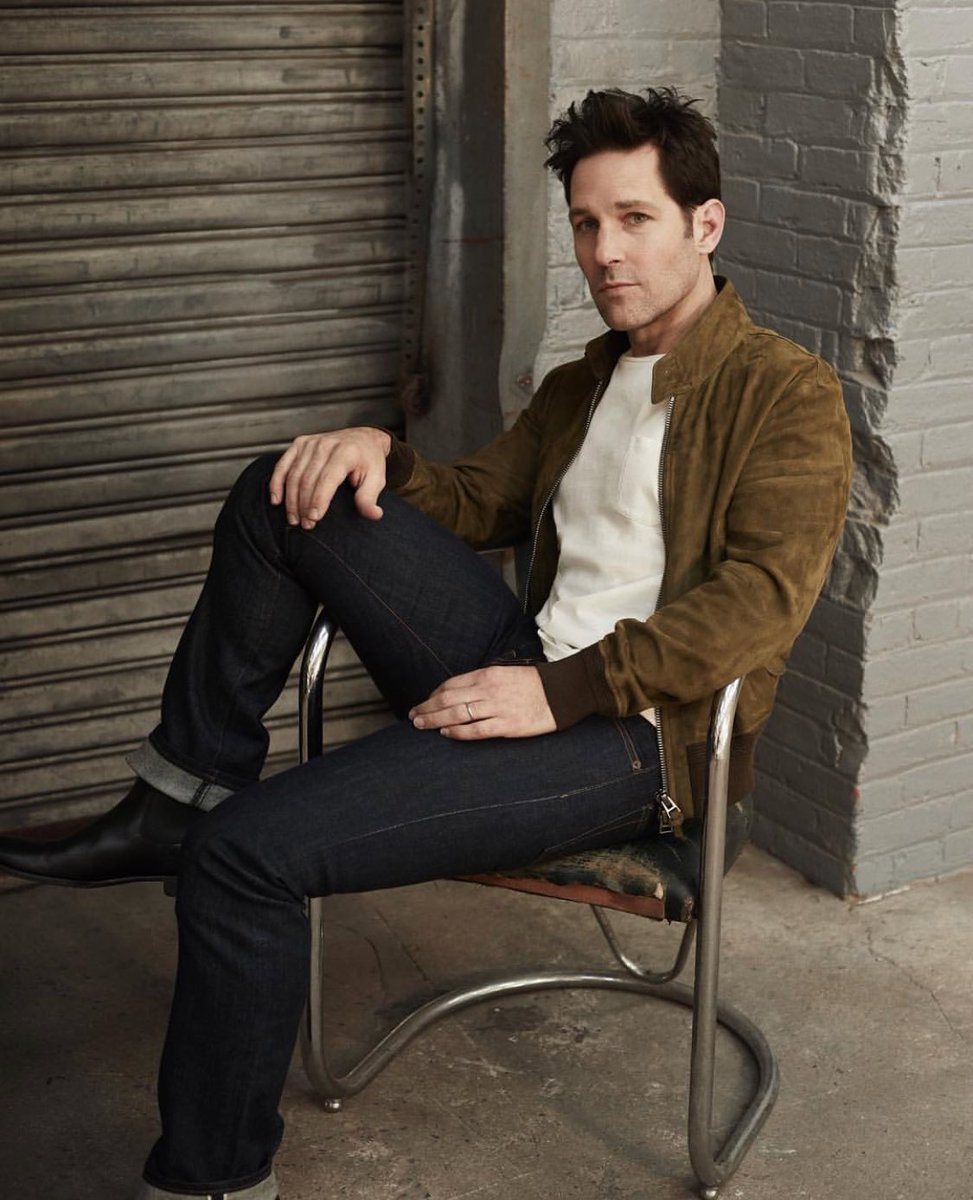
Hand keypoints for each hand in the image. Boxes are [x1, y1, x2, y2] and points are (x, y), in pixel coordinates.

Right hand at [269, 427, 391, 528]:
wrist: (363, 439)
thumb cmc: (369, 462)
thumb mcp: (377, 479)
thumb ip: (370, 497)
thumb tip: (374, 514)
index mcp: (346, 452)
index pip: (327, 479)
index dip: (319, 500)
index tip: (314, 518)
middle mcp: (326, 445)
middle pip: (307, 479)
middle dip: (304, 505)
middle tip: (305, 525)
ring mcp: (310, 443)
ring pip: (294, 475)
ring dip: (291, 500)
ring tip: (294, 519)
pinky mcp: (300, 444)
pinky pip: (283, 465)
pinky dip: (277, 483)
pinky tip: (276, 500)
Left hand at [409, 666, 555, 739]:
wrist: (564, 691)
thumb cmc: (537, 683)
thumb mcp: (507, 673)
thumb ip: (485, 681)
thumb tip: (463, 692)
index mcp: (488, 674)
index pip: (451, 684)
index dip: (433, 694)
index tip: (424, 702)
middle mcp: (488, 689)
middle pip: (448, 699)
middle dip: (426, 708)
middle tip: (413, 716)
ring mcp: (497, 707)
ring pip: (456, 714)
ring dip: (434, 720)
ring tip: (421, 725)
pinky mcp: (507, 725)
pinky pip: (475, 730)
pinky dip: (457, 732)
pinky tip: (445, 733)